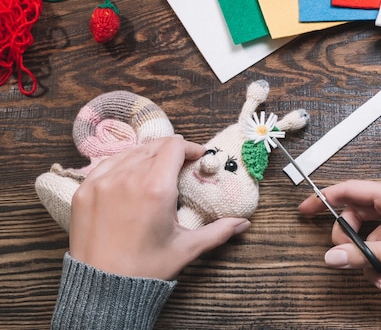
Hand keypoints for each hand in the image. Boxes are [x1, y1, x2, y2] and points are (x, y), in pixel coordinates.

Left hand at [69, 135, 249, 280]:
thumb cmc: (146, 269)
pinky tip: (131, 174)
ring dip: (147, 155)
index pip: (174, 147)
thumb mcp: (187, 248)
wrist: (103, 288)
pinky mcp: (85, 190)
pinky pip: (106, 164)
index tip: (198, 157)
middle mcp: (128, 178)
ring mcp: (102, 182)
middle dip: (171, 152)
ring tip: (157, 168)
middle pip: (154, 146)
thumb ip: (218, 231)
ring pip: (130, 152)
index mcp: (156, 188)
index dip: (190, 148)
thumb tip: (243, 223)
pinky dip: (122, 163)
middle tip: (181, 164)